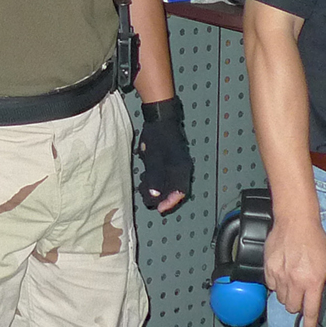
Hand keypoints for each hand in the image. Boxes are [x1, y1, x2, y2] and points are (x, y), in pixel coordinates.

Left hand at [134, 98, 190, 212]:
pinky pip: (167, 175)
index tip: (159, 209)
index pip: (180, 191)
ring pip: (170, 183)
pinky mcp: (172, 160)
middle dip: (161, 197)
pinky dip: (157, 180)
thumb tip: (155, 196)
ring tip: (143, 188)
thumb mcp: (154, 158)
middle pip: (175, 189)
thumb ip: (155, 178)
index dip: (170, 202)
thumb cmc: (157, 136)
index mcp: (180, 168)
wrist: (161, 118)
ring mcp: (178, 164)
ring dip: (157, 189)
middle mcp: (182, 168)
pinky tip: (145, 178)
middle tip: (146, 199)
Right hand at [264, 209, 325, 326]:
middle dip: (299, 305)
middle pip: (293, 308)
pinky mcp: (268, 269)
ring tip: (294, 281)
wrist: (295, 221)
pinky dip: (278, 284)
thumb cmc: (315, 239)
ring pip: (282, 299)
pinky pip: (272, 286)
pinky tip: (285, 272)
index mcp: (313, 280)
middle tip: (303, 295)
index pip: (310, 311)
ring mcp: (280, 275)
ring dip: (289, 295)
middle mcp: (295, 281)